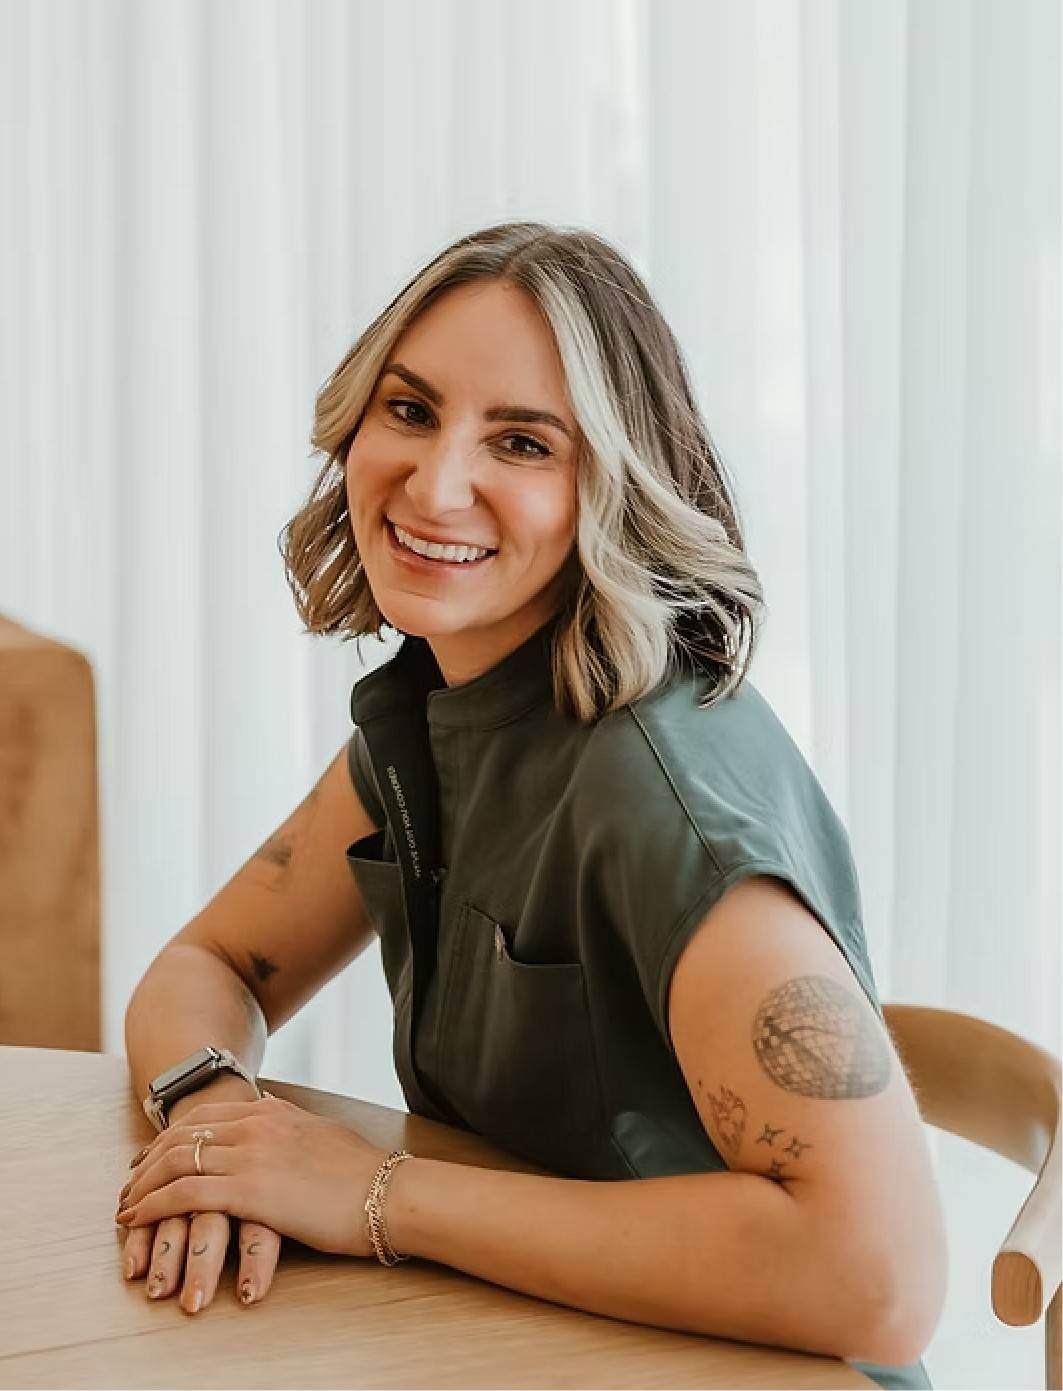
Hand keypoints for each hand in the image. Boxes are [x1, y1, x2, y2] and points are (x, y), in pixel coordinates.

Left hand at [116, 1094, 391, 1259]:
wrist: (388, 1193)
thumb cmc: (365, 1175)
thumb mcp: (321, 1135)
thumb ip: (290, 1127)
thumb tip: (274, 1116)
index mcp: (273, 1112)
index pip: (205, 1117)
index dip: (170, 1138)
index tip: (151, 1157)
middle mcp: (257, 1125)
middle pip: (182, 1136)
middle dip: (147, 1161)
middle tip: (129, 1182)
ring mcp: (251, 1155)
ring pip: (175, 1162)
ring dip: (142, 1185)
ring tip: (125, 1206)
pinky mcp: (250, 1190)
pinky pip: (185, 1194)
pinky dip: (153, 1205)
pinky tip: (137, 1218)